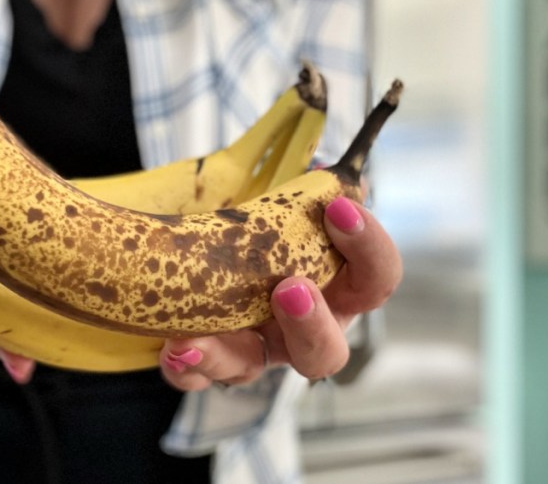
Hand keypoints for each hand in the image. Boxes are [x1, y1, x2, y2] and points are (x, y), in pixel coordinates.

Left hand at [159, 196, 401, 390]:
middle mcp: (297, 328)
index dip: (369, 247)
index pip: (374, 278)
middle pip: (326, 352)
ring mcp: (251, 348)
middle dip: (312, 324)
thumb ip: (304, 190)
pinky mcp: (206, 360)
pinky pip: (196, 377)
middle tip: (290, 289)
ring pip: (250, 369)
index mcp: (331, 286)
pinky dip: (185, 368)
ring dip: (225, 355)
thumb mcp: (277, 198)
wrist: (184, 241)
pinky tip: (173, 349)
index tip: (340, 208)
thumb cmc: (251, 222)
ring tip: (192, 340)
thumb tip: (326, 170)